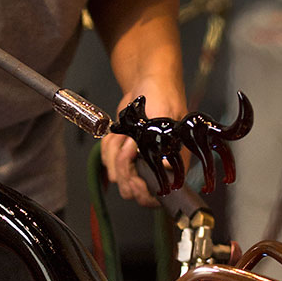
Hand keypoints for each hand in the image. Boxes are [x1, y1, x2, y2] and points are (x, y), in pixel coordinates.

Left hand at [101, 82, 187, 207]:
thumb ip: (164, 142)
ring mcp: (139, 162)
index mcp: (174, 164)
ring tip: (127, 132)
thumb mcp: (164, 117)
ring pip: (116, 174)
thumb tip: (167, 165)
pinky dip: (108, 144)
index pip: (157, 196)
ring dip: (116, 150)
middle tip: (128, 145)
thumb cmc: (162, 97)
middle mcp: (157, 168)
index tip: (134, 178)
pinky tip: (120, 131)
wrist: (147, 84)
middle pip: (131, 189)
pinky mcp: (124, 155)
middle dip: (124, 167)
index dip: (142, 192)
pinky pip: (107, 160)